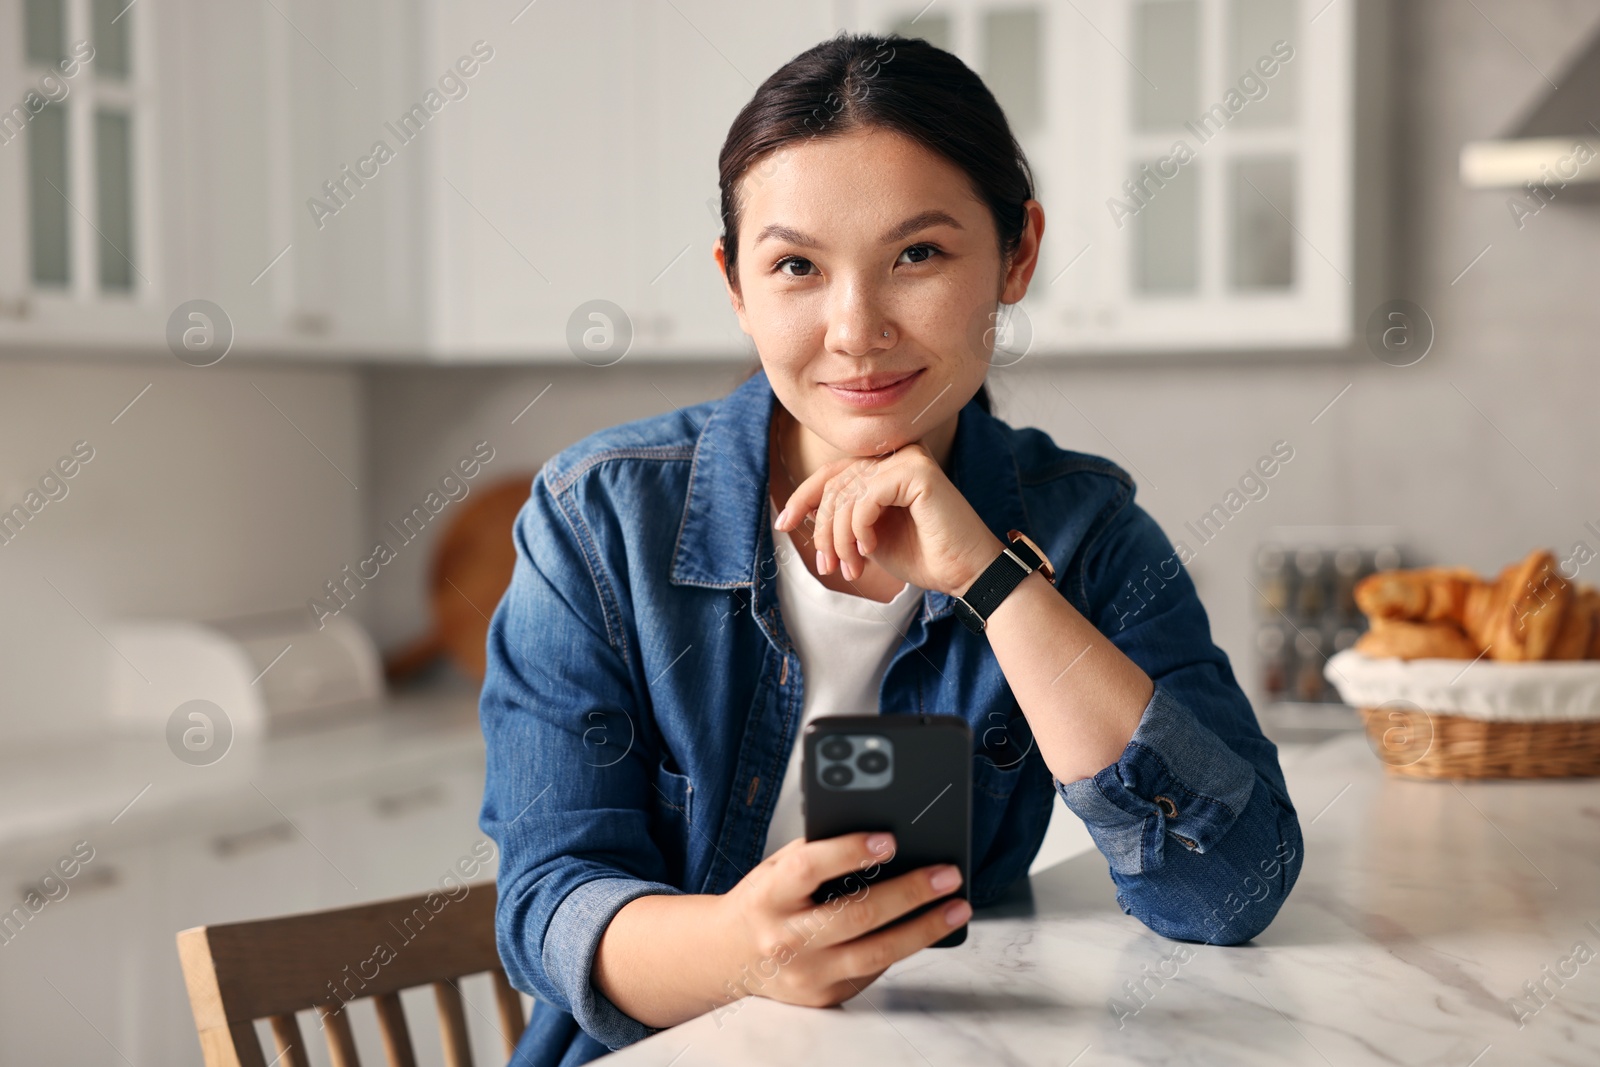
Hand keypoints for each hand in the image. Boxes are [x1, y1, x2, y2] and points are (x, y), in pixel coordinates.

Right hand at [716, 831, 970, 1008]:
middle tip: (946, 874)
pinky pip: (874, 970)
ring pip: (876, 952)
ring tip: (957, 907)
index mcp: (769, 896)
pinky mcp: (824, 996)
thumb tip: (879, 839)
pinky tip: (925, 927)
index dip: (849, 852)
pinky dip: (903, 946)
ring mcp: (806, 974)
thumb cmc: (763, 903)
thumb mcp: (776, 869)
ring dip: (925, 928)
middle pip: (856, 915)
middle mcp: (786, 939)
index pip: (808, 870)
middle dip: (910, 892)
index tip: (888, 840)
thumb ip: (817, 853)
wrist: (729, 958)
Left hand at [773, 443, 1001, 596]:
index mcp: (886, 467)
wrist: (966, 574)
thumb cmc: (924, 556)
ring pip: (846, 493)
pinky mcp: (917, 471)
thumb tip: (799, 511)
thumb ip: (843, 519)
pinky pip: (866, 497)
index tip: (783, 524)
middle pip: (835, 485)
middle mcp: (897, 455)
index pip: (832, 473)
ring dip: (839, 537)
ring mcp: (908, 459)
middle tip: (829, 565)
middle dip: (823, 530)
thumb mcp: (869, 537)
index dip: (803, 497)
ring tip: (852, 567)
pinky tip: (870, 547)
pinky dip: (859, 527)